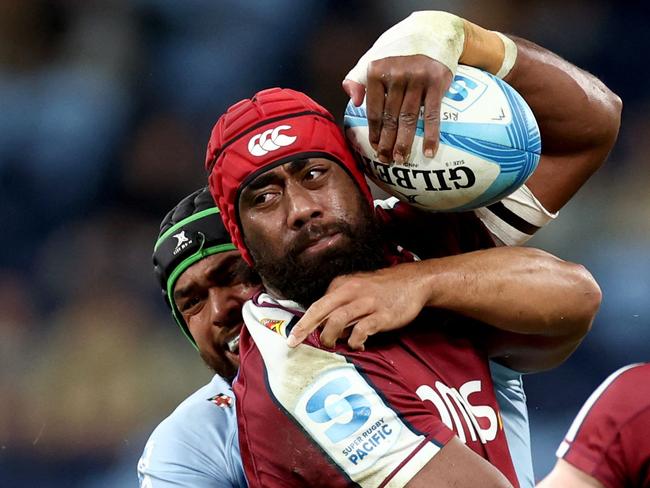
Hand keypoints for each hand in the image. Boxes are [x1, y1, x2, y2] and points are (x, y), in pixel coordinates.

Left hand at [287, 262, 429, 349]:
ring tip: (331, 345)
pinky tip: (357, 345)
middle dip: (305, 327)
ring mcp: (367, 302)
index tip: (293, 336)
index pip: (317, 304)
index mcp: (342, 285)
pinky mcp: (382, 315)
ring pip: (338, 319)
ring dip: (329, 336)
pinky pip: (362, 329)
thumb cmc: (382, 289)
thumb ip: (340, 303)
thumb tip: (324, 325)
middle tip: (294, 342)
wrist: (413, 281)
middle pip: (321, 309)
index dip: (304, 322)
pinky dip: (355, 341)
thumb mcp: (357, 288)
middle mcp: (351, 291)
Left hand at [343, 55, 452, 164]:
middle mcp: (396, 74)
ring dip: (404, 143)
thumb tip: (353, 101)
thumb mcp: (373, 60)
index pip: (374, 109)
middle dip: (387, 142)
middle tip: (386, 160)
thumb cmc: (397, 55)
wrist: (432, 34)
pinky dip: (431, 135)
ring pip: (409, 118)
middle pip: (390, 117)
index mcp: (377, 71)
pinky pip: (432, 114)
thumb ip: (357, 79)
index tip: (375, 148)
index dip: (374, 131)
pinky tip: (429, 152)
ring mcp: (417, 78)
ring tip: (401, 159)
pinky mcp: (437, 81)